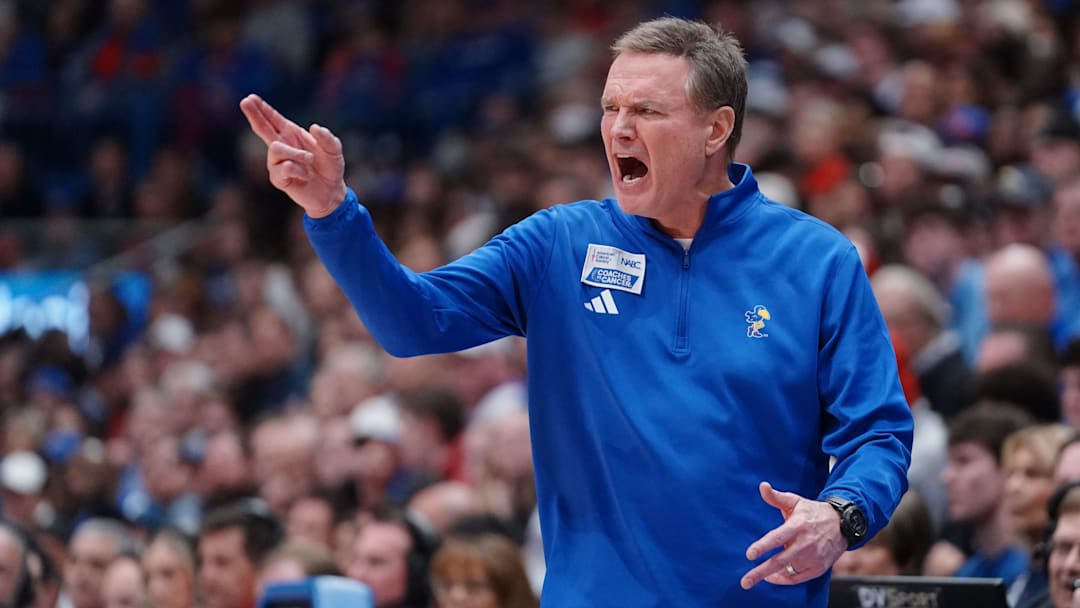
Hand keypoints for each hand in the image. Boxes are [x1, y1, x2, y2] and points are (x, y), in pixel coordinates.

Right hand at [239, 93, 346, 217]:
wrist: (331, 192)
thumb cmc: (330, 168)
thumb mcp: (334, 151)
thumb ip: (328, 139)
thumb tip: (314, 127)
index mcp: (292, 135)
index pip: (274, 119)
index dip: (263, 109)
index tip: (251, 98)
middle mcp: (282, 146)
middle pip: (262, 128)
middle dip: (254, 115)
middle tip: (244, 101)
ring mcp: (278, 163)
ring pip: (276, 149)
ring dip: (296, 154)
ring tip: (310, 160)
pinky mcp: (278, 178)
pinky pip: (284, 168)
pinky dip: (299, 170)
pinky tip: (306, 175)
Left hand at [740, 481, 846, 588]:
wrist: (842, 524)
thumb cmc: (813, 512)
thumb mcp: (795, 501)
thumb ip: (776, 497)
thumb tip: (762, 486)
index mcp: (798, 526)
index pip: (777, 538)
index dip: (763, 546)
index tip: (749, 554)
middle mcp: (806, 543)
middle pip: (780, 561)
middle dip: (761, 572)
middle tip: (745, 582)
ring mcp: (813, 557)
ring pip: (788, 570)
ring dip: (771, 574)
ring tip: (758, 575)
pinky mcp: (819, 568)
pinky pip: (798, 578)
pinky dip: (784, 579)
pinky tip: (773, 577)